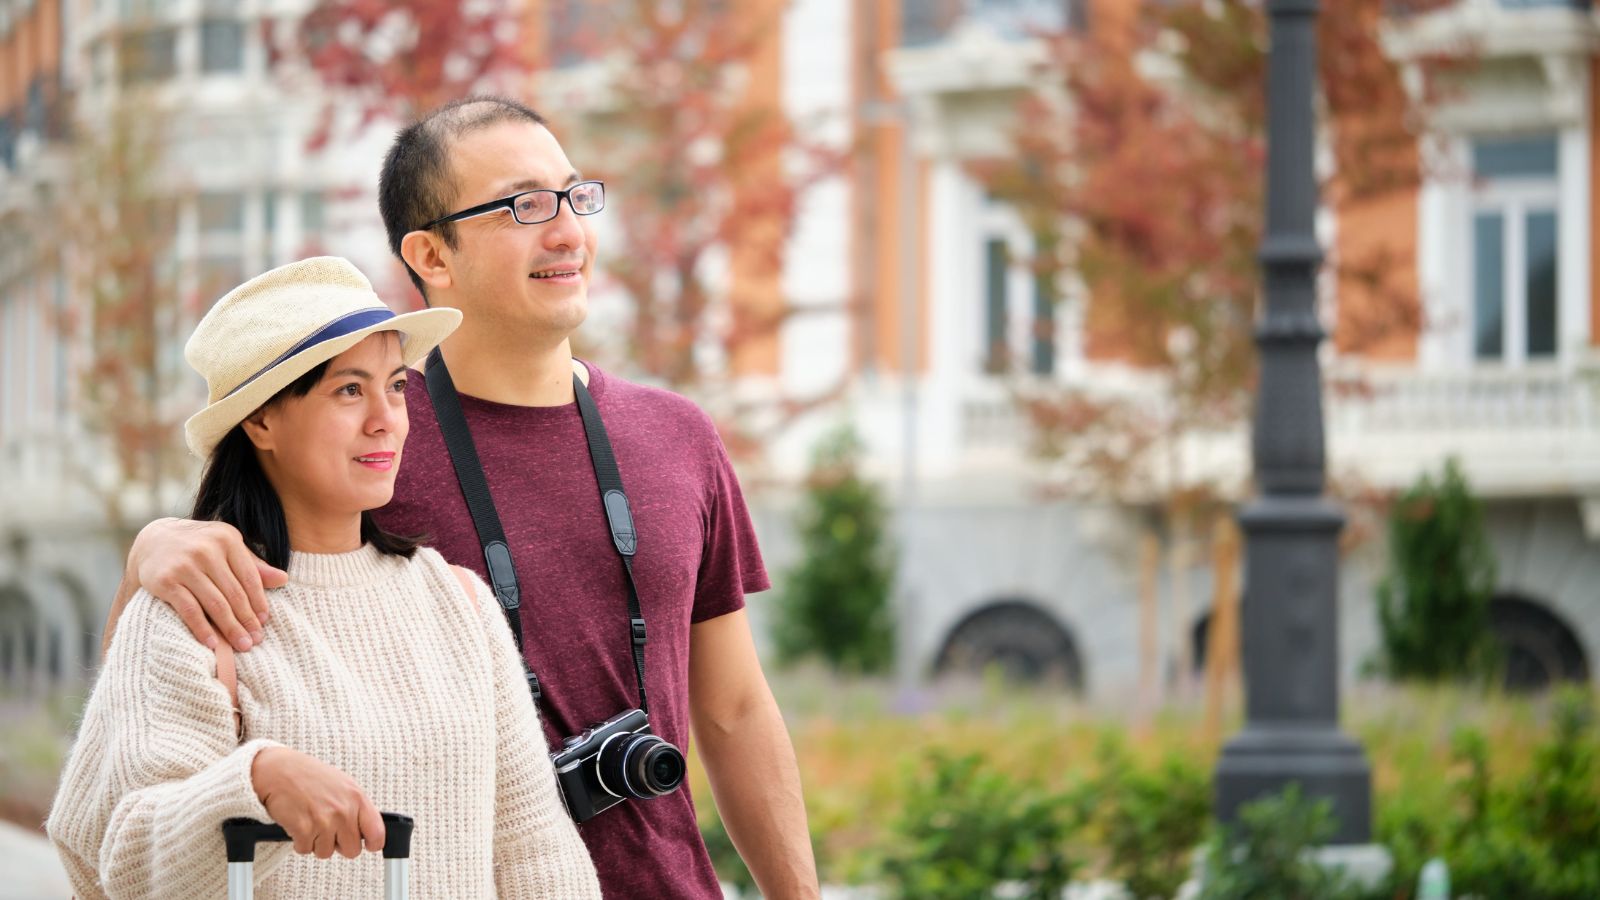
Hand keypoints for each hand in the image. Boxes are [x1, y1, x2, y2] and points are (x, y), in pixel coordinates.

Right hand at [128, 518, 286, 650]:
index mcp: (227, 539)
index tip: (264, 623)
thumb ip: (253, 565)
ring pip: (215, 603)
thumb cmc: (200, 548)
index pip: (250, 577)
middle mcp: (207, 549)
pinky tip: (213, 643)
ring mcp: (184, 565)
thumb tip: (284, 579)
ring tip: (241, 645)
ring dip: (230, 628)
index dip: (259, 602)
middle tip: (256, 641)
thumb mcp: (226, 548)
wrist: (153, 542)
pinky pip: (189, 610)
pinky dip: (203, 629)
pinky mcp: (165, 581)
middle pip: (234, 593)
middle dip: (247, 620)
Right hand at [251, 747, 385, 858]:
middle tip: (328, 830)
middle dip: (339, 844)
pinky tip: (298, 822)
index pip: (377, 833)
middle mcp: (343, 810)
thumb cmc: (309, 776)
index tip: (367, 844)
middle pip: (352, 850)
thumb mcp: (343, 785)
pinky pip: (305, 850)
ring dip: (316, 842)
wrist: (278, 770)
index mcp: (357, 798)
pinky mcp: (303, 829)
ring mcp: (324, 821)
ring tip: (310, 821)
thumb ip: (356, 807)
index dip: (372, 843)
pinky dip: (299, 841)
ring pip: (326, 853)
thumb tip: (365, 831)